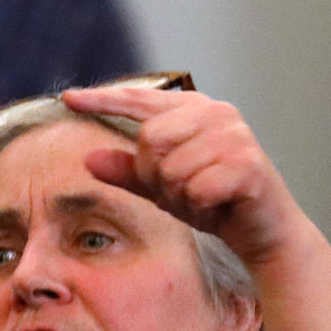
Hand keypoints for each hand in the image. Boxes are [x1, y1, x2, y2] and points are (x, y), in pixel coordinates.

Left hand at [63, 86, 304, 268]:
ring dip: (179, 196)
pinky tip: (218, 207)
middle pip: (149, 140)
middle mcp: (216, 113)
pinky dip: (199, 207)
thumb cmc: (213, 203)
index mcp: (194, 109)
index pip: (140, 99)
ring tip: (202, 199)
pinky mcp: (248, 164)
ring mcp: (235, 136)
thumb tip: (90, 158)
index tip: (68, 98)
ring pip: (171, 169)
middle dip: (154, 176)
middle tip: (179, 192)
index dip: (103, 99)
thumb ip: (128, 171)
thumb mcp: (162, 188)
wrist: (262, 231)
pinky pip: (196, 189)